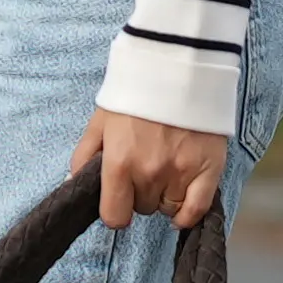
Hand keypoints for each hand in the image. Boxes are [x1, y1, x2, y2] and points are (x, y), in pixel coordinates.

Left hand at [71, 106, 229, 229]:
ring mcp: (181, 173)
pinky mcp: (208, 170)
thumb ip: (83, 156)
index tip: (119, 199)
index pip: (115, 217)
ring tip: (165, 170)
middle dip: (140, 193)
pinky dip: (188, 213)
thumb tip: (74, 184)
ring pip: (167, 208)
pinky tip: (182, 203)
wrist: (178, 65)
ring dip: (164, 196)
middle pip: (143, 208)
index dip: (115, 210)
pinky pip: (196, 210)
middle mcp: (149, 173)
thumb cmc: (136, 92)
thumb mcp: (100, 120)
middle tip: (144, 167)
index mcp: (119, 164)